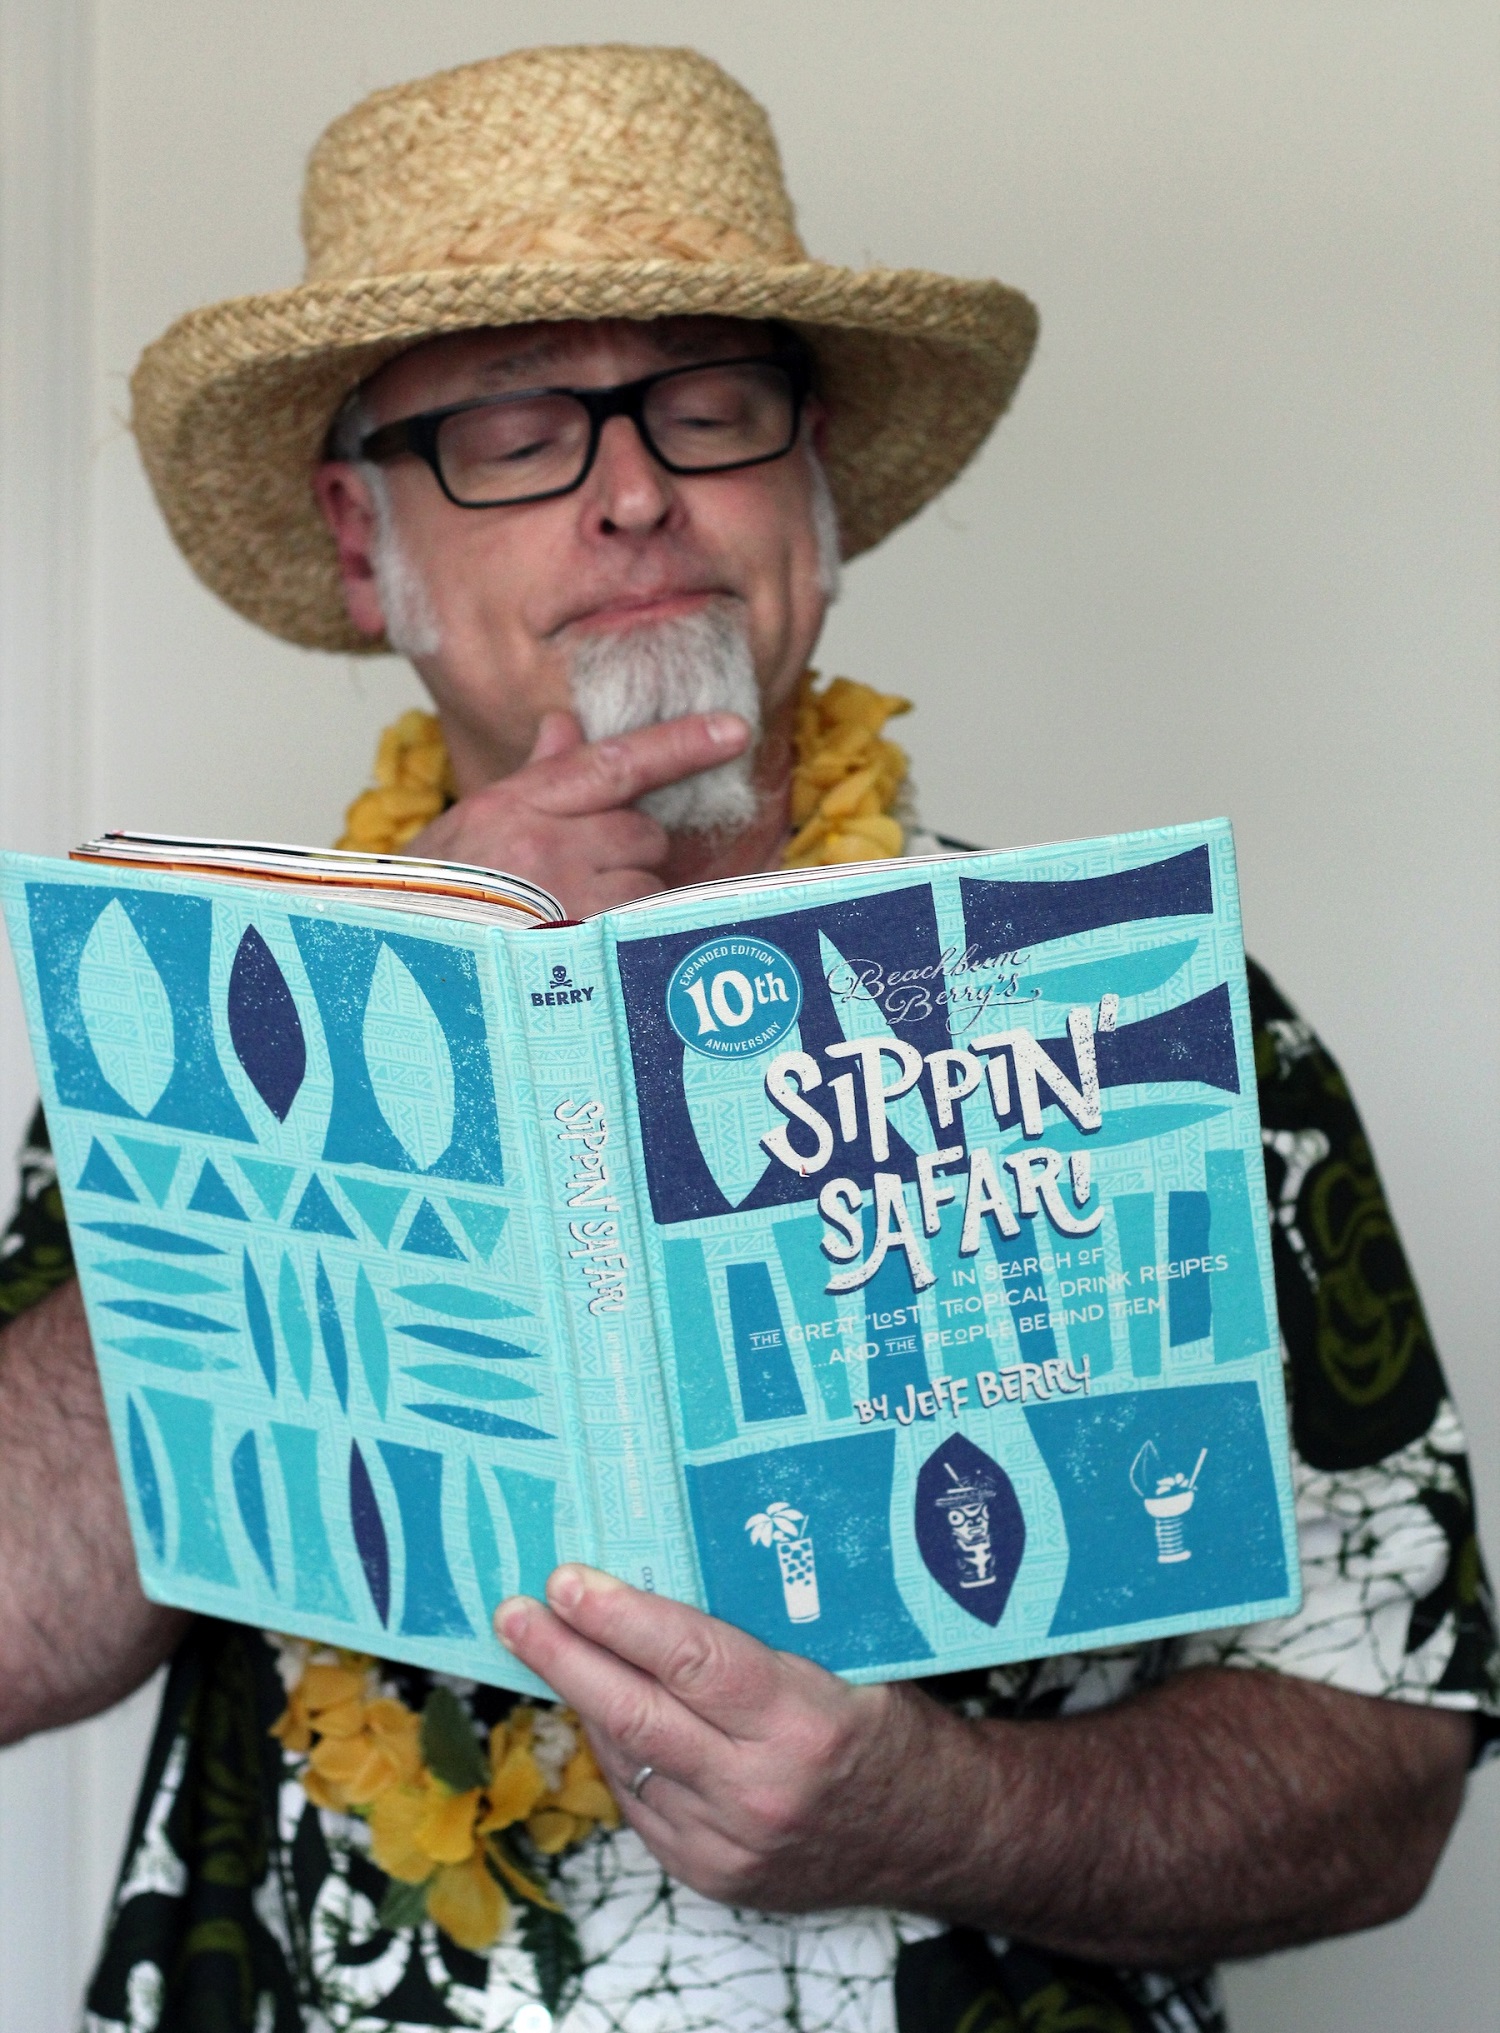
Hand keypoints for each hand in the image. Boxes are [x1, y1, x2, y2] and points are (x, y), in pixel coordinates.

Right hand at [407, 709, 749, 917]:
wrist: (399, 958)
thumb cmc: (435, 897)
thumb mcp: (470, 826)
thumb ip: (532, 777)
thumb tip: (565, 724)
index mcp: (515, 804)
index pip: (613, 763)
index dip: (679, 745)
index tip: (732, 731)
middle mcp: (542, 846)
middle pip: (641, 831)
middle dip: (628, 852)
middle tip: (578, 877)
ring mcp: (561, 900)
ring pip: (645, 884)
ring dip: (624, 899)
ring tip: (568, 916)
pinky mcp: (576, 949)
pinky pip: (636, 930)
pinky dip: (621, 935)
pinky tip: (579, 945)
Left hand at [495, 1565, 962, 1911]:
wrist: (932, 1832)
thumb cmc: (884, 1723)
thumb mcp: (846, 1658)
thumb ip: (763, 1627)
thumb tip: (666, 1566)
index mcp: (805, 1718)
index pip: (692, 1658)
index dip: (621, 1617)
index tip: (567, 1581)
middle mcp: (762, 1788)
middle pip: (638, 1714)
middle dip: (564, 1657)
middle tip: (515, 1613)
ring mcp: (732, 1842)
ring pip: (631, 1759)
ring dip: (584, 1701)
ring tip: (548, 1647)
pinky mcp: (712, 1876)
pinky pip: (642, 1804)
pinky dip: (620, 1754)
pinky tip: (604, 1713)